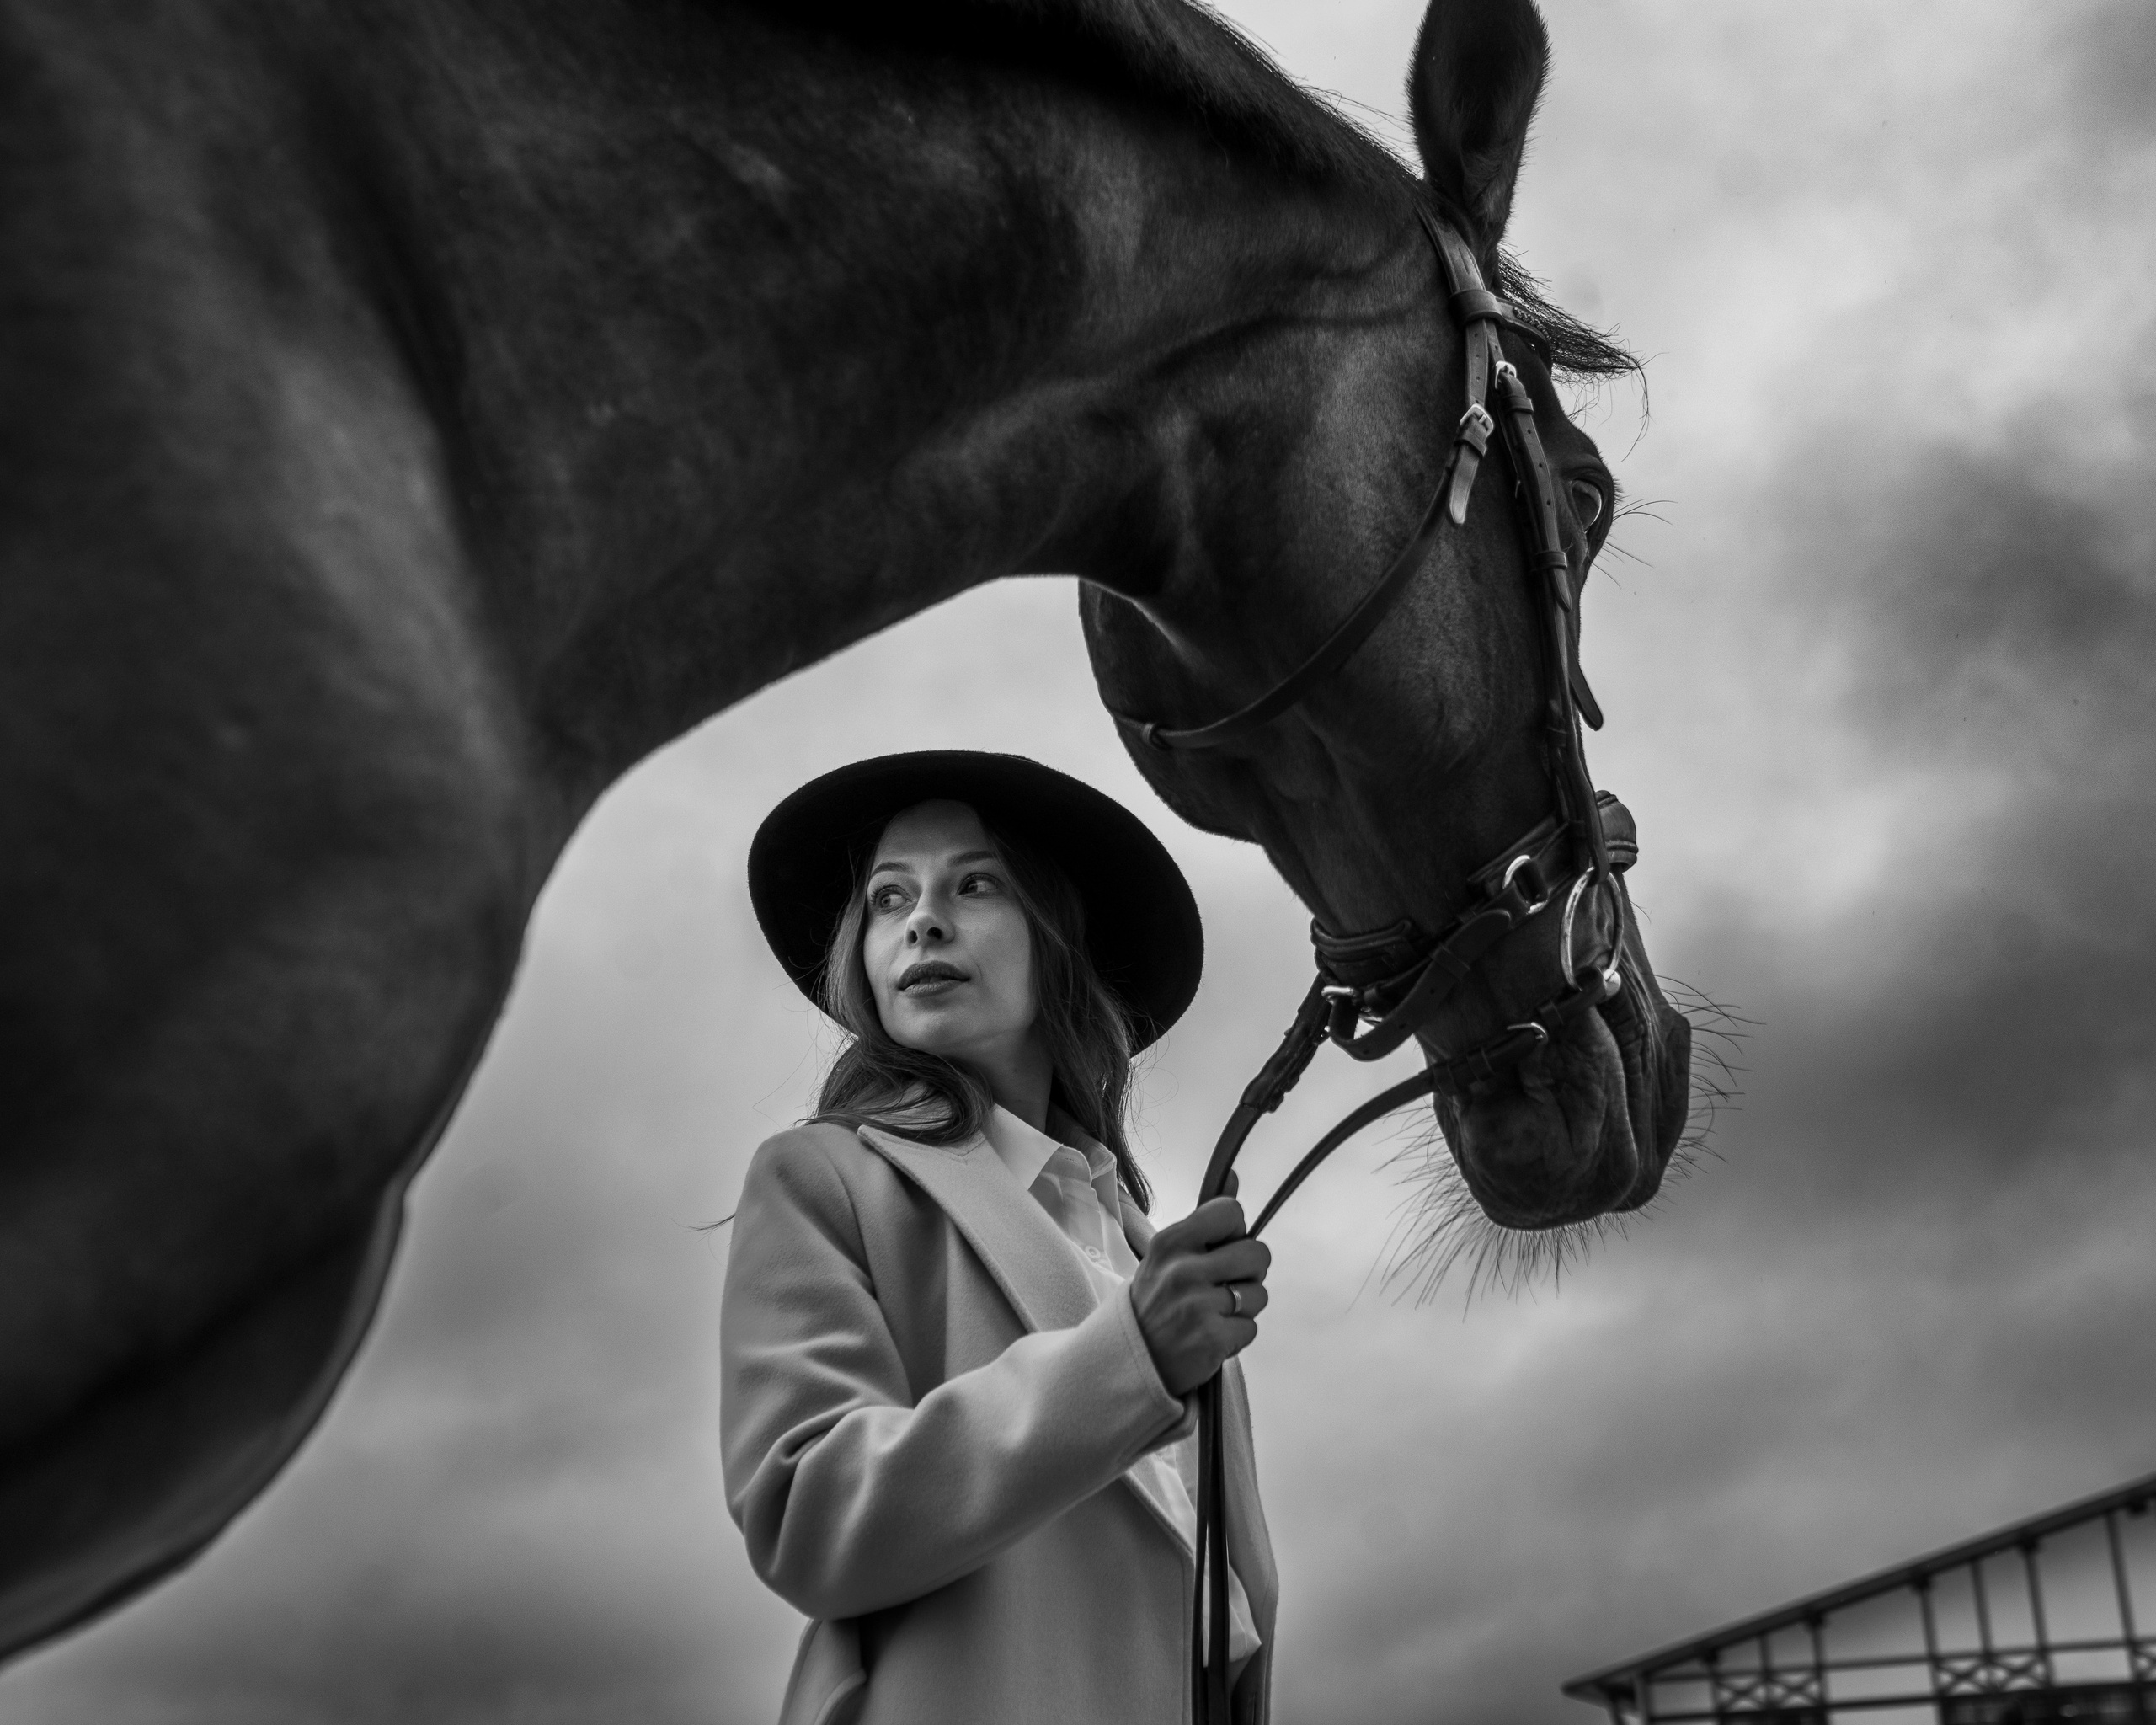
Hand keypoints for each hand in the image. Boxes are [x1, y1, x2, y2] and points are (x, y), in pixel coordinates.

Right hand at [1130, 1179, 1271, 1397]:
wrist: (1130, 1357)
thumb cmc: (1156, 1299)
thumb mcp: (1168, 1254)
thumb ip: (1205, 1218)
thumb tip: (1233, 1175)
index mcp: (1171, 1242)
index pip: (1232, 1213)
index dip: (1235, 1233)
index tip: (1220, 1249)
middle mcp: (1183, 1271)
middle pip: (1258, 1254)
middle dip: (1250, 1272)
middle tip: (1224, 1285)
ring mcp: (1197, 1307)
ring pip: (1259, 1294)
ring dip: (1243, 1307)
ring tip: (1213, 1313)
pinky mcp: (1211, 1340)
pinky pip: (1251, 1328)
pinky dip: (1236, 1335)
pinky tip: (1211, 1336)